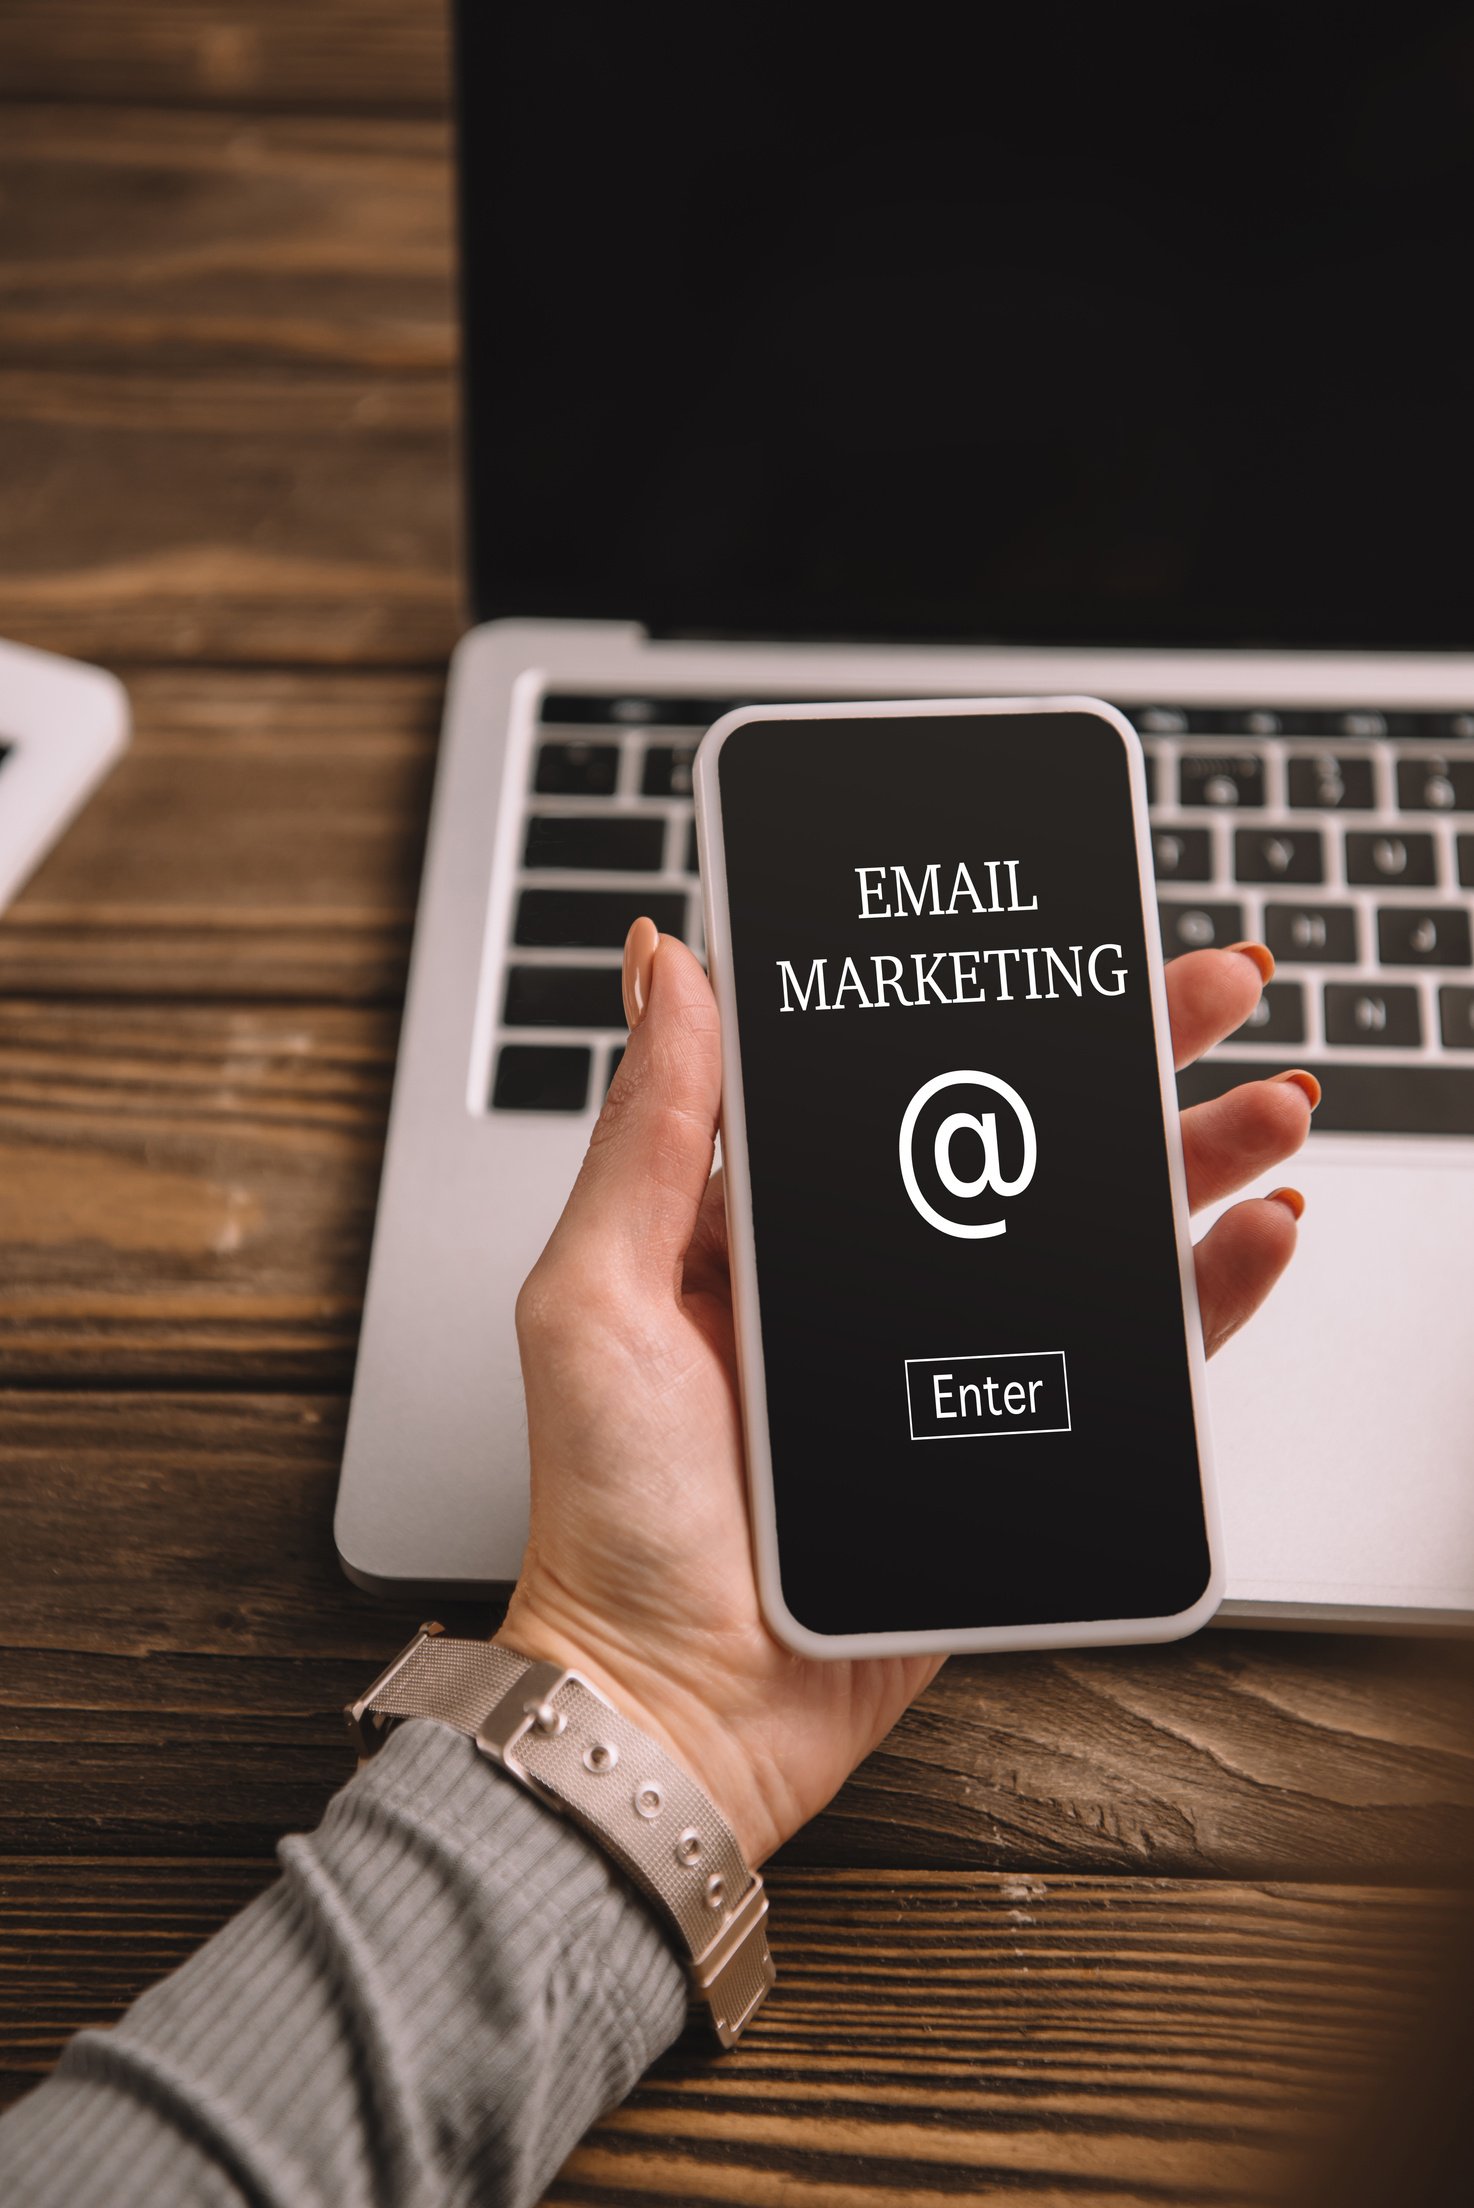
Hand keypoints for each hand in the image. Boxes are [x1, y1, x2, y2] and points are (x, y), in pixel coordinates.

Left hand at [498, 926, 1309, 1863]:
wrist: (677, 1705)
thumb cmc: (611, 1517)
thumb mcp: (594, 1297)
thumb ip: (648, 1134)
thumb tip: (667, 968)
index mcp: (763, 1222)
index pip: (887, 1079)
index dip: (975, 1004)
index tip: (1047, 943)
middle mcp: (859, 1274)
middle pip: (1013, 1136)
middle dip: (1120, 1056)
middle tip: (1208, 990)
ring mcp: (936, 1355)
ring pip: (1086, 1230)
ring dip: (1183, 1160)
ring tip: (1261, 1106)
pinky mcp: (998, 1434)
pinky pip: (1118, 1353)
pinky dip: (1197, 1295)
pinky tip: (1245, 1239)